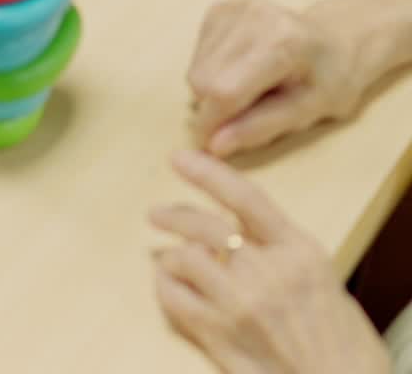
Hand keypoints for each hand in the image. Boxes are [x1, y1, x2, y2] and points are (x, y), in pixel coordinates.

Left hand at [150, 151, 390, 373]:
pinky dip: (166, 288)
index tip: (180, 158)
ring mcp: (240, 306)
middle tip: (157, 214)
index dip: (208, 173)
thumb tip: (237, 221)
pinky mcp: (220, 338)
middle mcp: (266, 272)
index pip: (244, 197)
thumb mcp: (320, 272)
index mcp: (298, 249)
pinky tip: (169, 286)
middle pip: (205, 227)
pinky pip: (177, 302)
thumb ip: (279, 244)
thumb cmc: (340, 335)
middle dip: (174, 215)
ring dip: (171, 256)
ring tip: (167, 259)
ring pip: (185, 261)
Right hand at [187, 0, 367, 156]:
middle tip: (242, 120)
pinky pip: (198, 54)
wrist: (337, 37)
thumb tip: (215, 146)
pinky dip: (211, 72)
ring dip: (211, 92)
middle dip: (213, 111)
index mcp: (282, 42)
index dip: (212, 125)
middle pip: (203, 79)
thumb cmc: (332, 79)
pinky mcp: (222, 7)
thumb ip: (262, 127)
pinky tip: (239, 72)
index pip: (225, 90)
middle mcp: (253, 16)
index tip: (213, 147)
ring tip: (247, 93)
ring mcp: (234, 6)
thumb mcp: (309, 112)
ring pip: (195, 68)